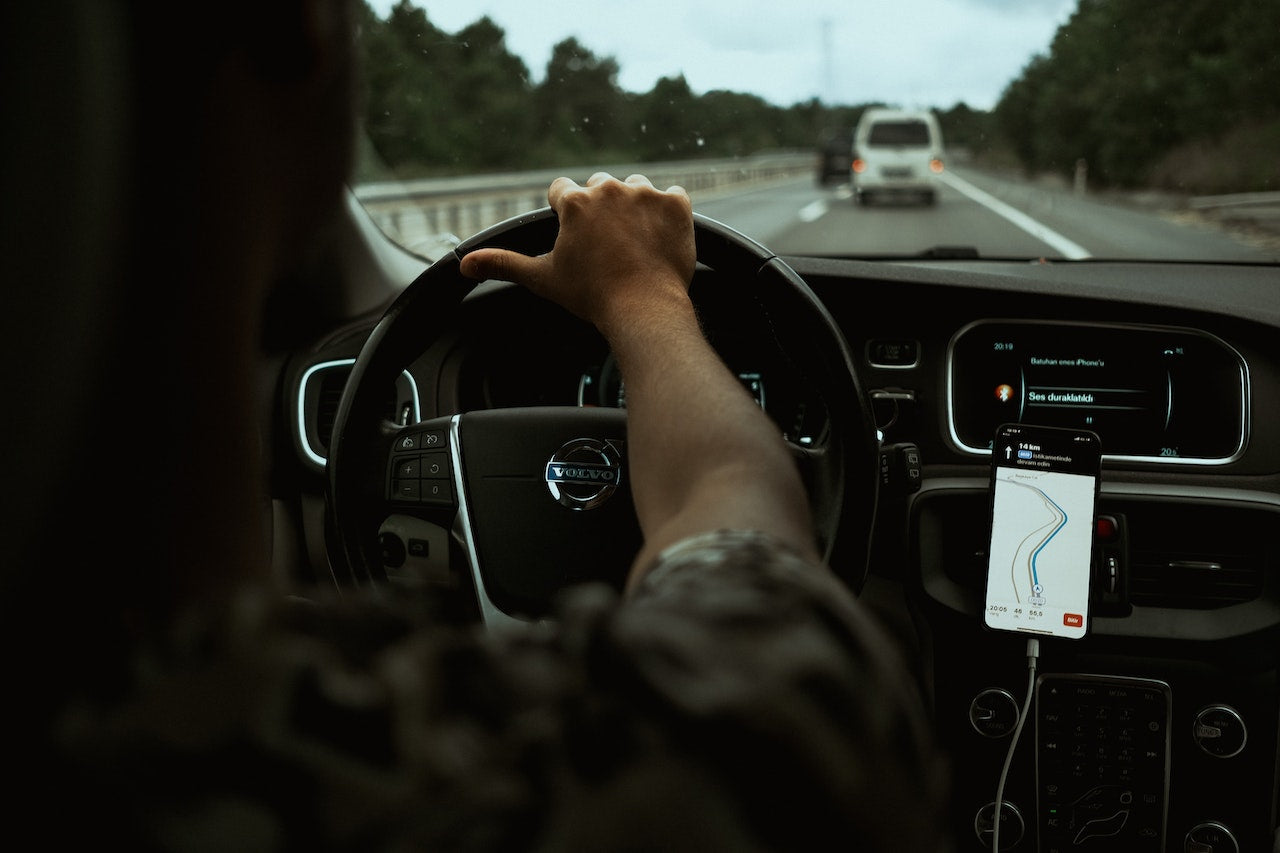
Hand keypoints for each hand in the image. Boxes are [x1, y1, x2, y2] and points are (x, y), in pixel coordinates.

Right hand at [459, 173, 694, 334]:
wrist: (644, 310)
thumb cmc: (591, 296)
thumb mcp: (542, 279)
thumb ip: (503, 264)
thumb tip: (464, 264)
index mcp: (575, 202)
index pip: (562, 191)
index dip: (567, 215)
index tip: (576, 236)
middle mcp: (610, 189)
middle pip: (599, 187)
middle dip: (601, 210)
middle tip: (606, 245)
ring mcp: (646, 194)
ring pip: (635, 188)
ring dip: (633, 207)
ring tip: (633, 242)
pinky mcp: (677, 204)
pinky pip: (672, 195)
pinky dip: (667, 213)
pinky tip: (659, 238)